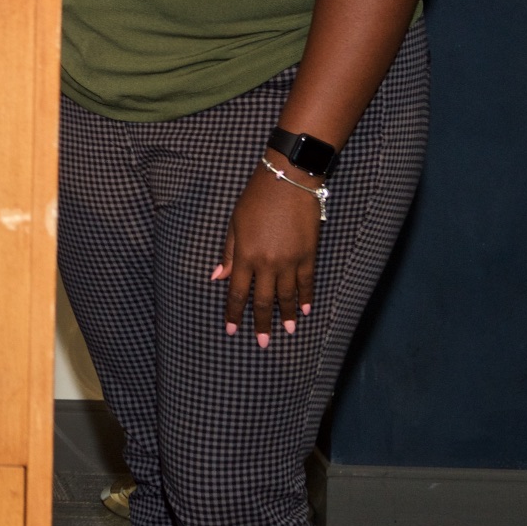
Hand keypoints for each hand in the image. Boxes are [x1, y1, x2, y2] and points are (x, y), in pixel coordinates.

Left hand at [213, 154, 323, 347]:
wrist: (288, 182)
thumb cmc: (255, 200)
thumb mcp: (234, 224)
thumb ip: (229, 253)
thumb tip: (218, 277)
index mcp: (246, 255)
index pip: (238, 292)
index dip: (235, 312)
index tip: (232, 329)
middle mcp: (268, 263)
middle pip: (263, 300)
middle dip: (262, 322)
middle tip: (263, 342)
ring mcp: (290, 261)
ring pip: (287, 295)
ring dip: (287, 315)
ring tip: (287, 331)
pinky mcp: (309, 255)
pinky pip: (307, 282)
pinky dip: (305, 297)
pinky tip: (305, 310)